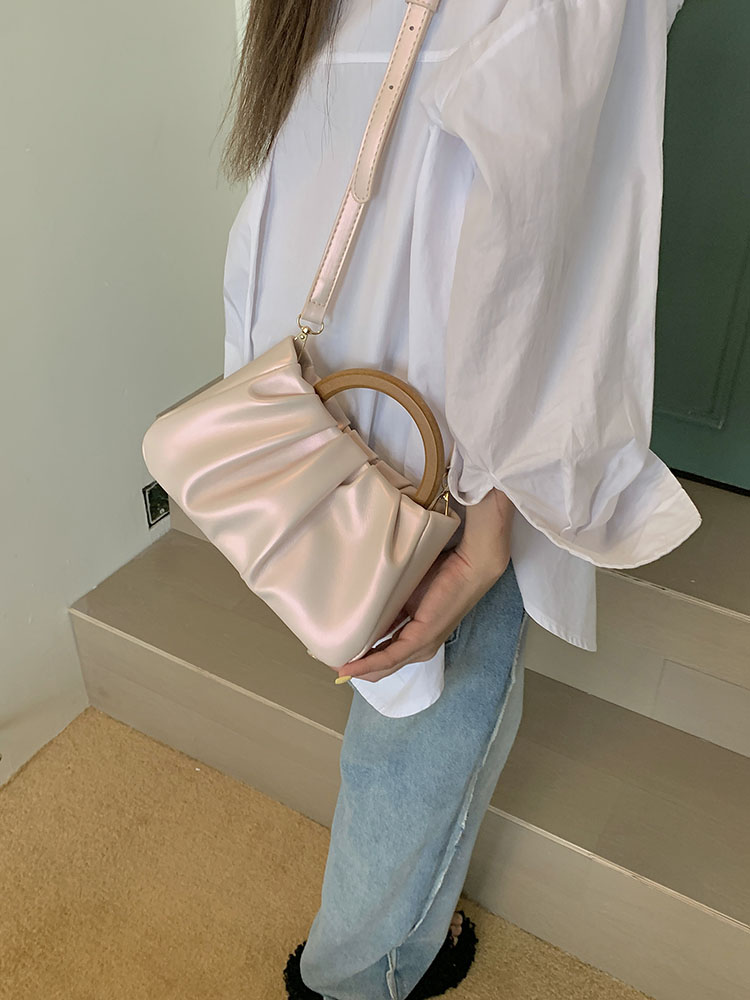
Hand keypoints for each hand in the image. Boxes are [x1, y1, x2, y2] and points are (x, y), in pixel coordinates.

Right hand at [336, 488, 513, 683]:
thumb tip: (363, 603)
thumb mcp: (406, 587)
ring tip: (335, 665)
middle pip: (383, 664)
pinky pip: (390, 657)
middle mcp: (420, 644)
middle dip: (357, 665)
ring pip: (385, 665)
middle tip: (330, 659)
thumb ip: (389, 600)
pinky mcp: (422, 638)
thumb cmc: (442, 568)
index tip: (337, 651)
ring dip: (360, 668)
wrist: (470, 564)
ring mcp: (422, 644)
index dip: (362, 654)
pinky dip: (369, 663)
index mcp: (417, 632)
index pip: (385, 650)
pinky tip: (349, 667)